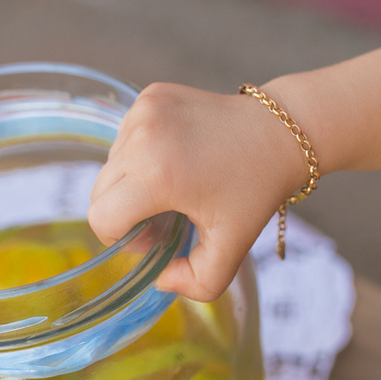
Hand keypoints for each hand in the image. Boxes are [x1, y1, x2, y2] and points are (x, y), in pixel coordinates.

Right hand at [88, 82, 308, 300]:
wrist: (280, 133)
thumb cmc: (255, 192)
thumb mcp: (231, 250)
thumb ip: (196, 284)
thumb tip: (162, 278)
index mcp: (157, 176)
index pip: (102, 218)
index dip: (123, 237)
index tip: (156, 235)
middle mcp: (143, 137)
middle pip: (100, 191)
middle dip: (125, 212)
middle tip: (166, 214)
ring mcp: (146, 110)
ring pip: (111, 164)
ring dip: (133, 181)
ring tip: (174, 184)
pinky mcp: (151, 95)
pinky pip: (125, 137)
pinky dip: (141, 153)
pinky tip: (177, 156)